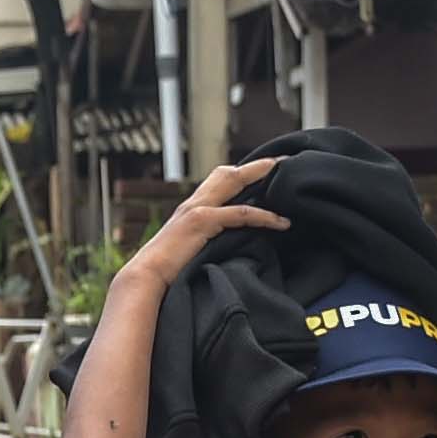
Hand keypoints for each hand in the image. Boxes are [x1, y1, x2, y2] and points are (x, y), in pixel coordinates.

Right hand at [120, 156, 288, 289]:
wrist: (147, 275)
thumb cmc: (167, 269)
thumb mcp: (189, 248)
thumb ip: (205, 239)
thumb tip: (227, 245)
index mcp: (191, 208)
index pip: (218, 180)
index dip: (242, 172)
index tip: (265, 170)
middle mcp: (194, 202)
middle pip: (228, 173)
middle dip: (257, 166)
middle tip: (283, 162)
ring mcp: (197, 209)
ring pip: (235, 183)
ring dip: (264, 178)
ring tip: (289, 178)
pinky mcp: (202, 222)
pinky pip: (241, 214)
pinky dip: (264, 216)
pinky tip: (281, 222)